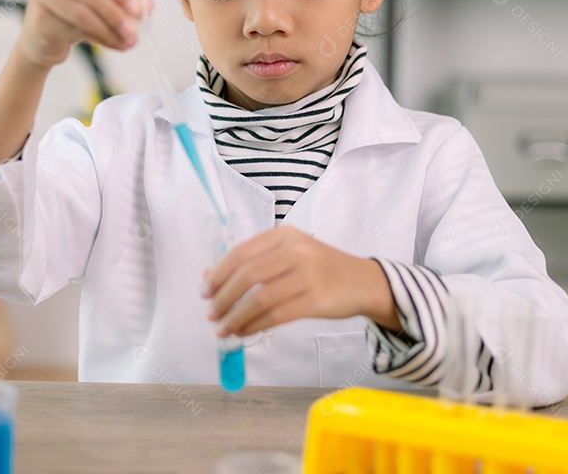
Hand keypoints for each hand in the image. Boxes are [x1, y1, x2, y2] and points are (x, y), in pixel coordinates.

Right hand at [16, 0, 146, 68]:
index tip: (137, 9)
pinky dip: (98, 38)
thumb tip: (149, 5)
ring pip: (80, 11)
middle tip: (133, 29)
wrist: (45, 38)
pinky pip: (71, 28)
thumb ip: (126, 2)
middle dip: (114, 11)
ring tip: (127, 41)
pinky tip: (113, 44)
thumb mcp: (104, 4)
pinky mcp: (37, 17)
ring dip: (108, 29)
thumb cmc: (76, 15)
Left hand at [202, 225, 400, 337]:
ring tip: (223, 330)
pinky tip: (244, 333)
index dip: (218, 274)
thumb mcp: (289, 255)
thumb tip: (209, 278)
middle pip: (247, 276)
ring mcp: (308, 275)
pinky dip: (255, 326)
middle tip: (211, 314)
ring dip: (236, 317)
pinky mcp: (317, 300)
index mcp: (284, 235)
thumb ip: (253, 263)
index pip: (241, 253)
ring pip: (260, 299)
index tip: (204, 292)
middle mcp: (295, 251)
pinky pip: (277, 316)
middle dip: (223, 298)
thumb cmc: (320, 269)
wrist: (363, 282)